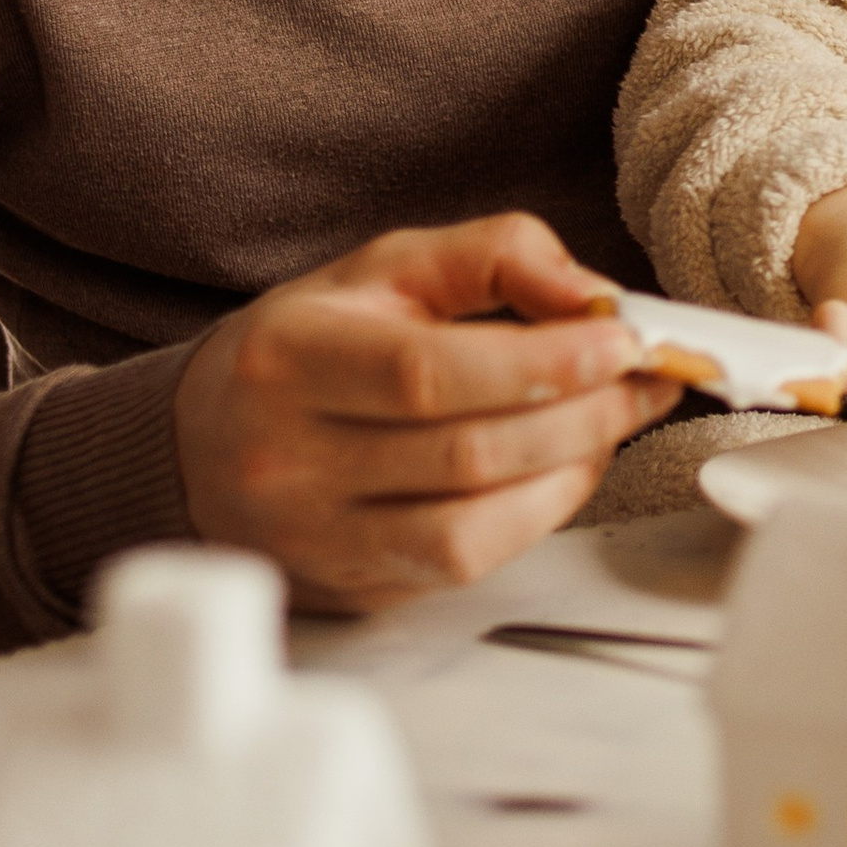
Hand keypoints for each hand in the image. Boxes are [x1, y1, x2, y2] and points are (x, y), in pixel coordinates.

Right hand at [174, 214, 680, 612]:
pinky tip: (566, 467)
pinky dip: (538, 514)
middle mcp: (289, 462)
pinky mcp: (353, 589)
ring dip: (572, 470)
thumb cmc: (308, 345)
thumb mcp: (386, 269)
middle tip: (646, 377)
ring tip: (614, 419)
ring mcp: (317, 540)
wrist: (200, 444)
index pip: (425, 374)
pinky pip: (465, 565)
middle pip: (466, 454)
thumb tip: (595, 299)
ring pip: (471, 527)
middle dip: (583, 413)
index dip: (539, 362)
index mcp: (288, 362)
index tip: (622, 341)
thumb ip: (495, 256)